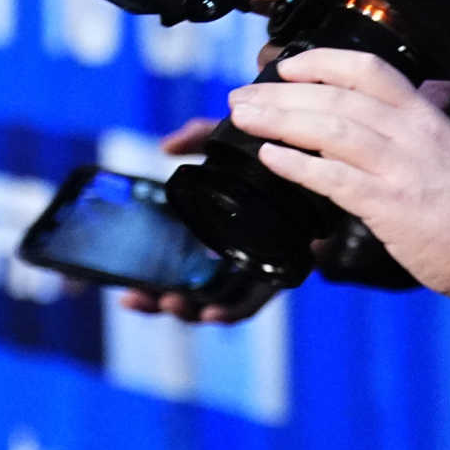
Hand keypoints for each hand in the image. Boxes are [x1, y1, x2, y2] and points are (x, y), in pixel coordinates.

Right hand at [116, 117, 270, 322]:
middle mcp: (227, 257)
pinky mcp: (278, 276)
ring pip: (214, 302)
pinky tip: (213, 312)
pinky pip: (253, 303)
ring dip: (188, 310)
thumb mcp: (233, 145)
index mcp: (210, 233)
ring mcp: (251, 269)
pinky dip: (231, 311)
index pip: (171, 267)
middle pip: (186, 291)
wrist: (325, 168)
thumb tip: (166, 146)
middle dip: (157, 302)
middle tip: (134, 299)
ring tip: (170, 303)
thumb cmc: (279, 158)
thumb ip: (199, 138)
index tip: (124, 285)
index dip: (147, 280)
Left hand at [226, 48, 449, 300]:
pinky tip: (269, 158)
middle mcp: (411, 134)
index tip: (283, 65)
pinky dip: (297, 165)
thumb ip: (400, 128)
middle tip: (240, 97)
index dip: (319, 61)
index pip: (368, 69)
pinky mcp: (389, 205)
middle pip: (335, 97)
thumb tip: (353, 115)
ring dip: (278, 120)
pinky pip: (334, 178)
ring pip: (330, 129)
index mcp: (423, 115)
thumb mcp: (441, 147)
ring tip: (243, 119)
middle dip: (279, 93)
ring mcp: (400, 168)